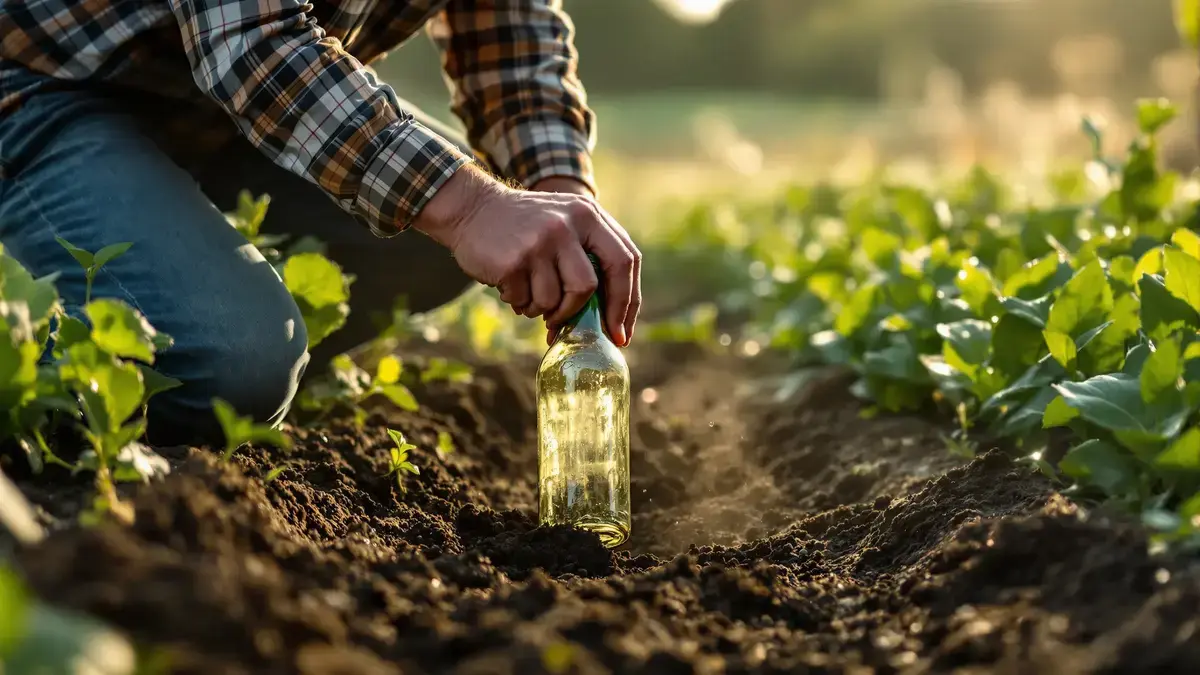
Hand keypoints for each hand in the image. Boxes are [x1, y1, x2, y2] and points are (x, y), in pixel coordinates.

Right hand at [415, 166, 641, 346]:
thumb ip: (591, 257)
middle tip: (579, 332)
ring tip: (530, 294)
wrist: (473, 209)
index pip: (625, 261)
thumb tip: (611, 321)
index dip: (627, 302)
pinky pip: (526, 302)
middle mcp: (567, 225)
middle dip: (584, 315)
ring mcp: (539, 242)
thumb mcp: (566, 224)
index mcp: (589, 215)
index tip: (621, 332)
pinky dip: (520, 303)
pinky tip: (511, 285)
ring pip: (555, 301)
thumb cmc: (527, 228)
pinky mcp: (513, 261)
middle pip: (590, 286)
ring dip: (543, 309)